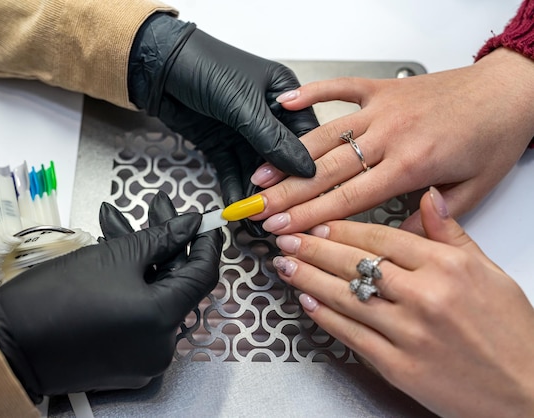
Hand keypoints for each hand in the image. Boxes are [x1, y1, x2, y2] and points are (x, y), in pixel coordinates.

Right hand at [0, 192, 221, 399]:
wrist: (7, 342)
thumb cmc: (56, 296)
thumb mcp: (115, 256)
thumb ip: (161, 238)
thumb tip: (190, 225)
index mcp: (163, 321)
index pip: (203, 275)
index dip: (205, 242)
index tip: (204, 220)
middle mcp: (160, 345)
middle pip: (176, 283)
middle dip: (164, 240)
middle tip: (156, 206)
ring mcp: (141, 356)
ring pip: (154, 295)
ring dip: (141, 258)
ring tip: (117, 221)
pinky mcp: (122, 358)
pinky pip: (138, 314)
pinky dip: (131, 285)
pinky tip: (114, 253)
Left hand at [128, 14, 317, 235]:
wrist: (158, 66)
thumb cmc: (204, 67)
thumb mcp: (244, 104)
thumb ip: (272, 139)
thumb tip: (305, 168)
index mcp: (283, 93)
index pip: (306, 133)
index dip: (307, 162)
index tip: (308, 189)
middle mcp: (267, 113)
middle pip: (281, 155)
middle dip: (281, 183)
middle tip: (282, 210)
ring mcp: (243, 130)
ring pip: (256, 168)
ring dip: (256, 191)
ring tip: (259, 215)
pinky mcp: (220, 143)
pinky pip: (232, 170)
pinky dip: (234, 188)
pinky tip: (238, 205)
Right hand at [251, 48, 533, 234]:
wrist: (511, 91)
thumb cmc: (495, 137)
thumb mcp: (474, 191)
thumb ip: (431, 221)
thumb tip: (396, 242)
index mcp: (412, 164)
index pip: (347, 199)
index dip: (308, 217)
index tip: (280, 229)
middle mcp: (390, 135)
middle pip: (324, 171)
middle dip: (285, 195)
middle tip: (256, 210)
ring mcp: (383, 109)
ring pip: (323, 137)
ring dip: (288, 157)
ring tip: (260, 176)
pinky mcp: (382, 88)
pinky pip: (340, 89)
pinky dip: (312, 94)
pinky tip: (285, 105)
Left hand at [271, 187, 533, 416]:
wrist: (525, 390)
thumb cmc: (510, 332)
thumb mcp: (487, 271)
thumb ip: (451, 233)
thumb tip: (429, 197)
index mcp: (447, 266)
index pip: (380, 237)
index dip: (341, 228)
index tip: (317, 222)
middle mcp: (425, 296)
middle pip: (354, 262)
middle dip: (312, 247)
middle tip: (287, 237)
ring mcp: (408, 332)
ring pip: (345, 296)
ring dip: (307, 278)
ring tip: (285, 264)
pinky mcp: (398, 366)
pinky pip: (351, 334)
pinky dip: (324, 316)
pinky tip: (306, 300)